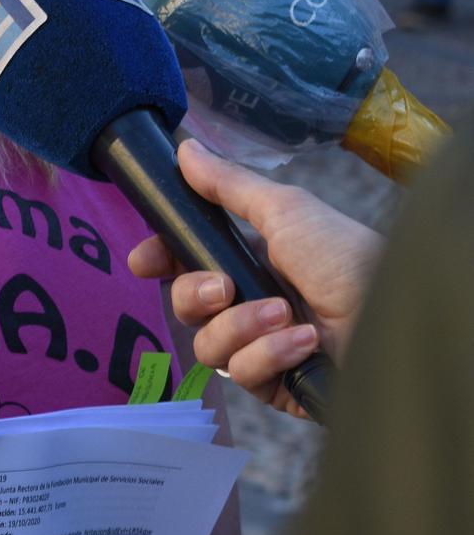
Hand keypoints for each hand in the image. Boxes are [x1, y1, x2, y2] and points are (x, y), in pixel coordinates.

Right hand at [128, 139, 381, 414]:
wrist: (391, 313)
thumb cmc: (346, 257)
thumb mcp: (285, 210)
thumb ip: (228, 185)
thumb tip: (185, 148)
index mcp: (251, 260)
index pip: (186, 264)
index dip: (160, 262)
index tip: (143, 262)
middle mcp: (252, 304)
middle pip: (186, 307)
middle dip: (197, 295)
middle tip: (227, 287)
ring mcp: (262, 347)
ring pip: (208, 347)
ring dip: (242, 327)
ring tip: (285, 314)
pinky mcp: (276, 386)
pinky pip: (244, 374)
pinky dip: (270, 354)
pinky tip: (304, 341)